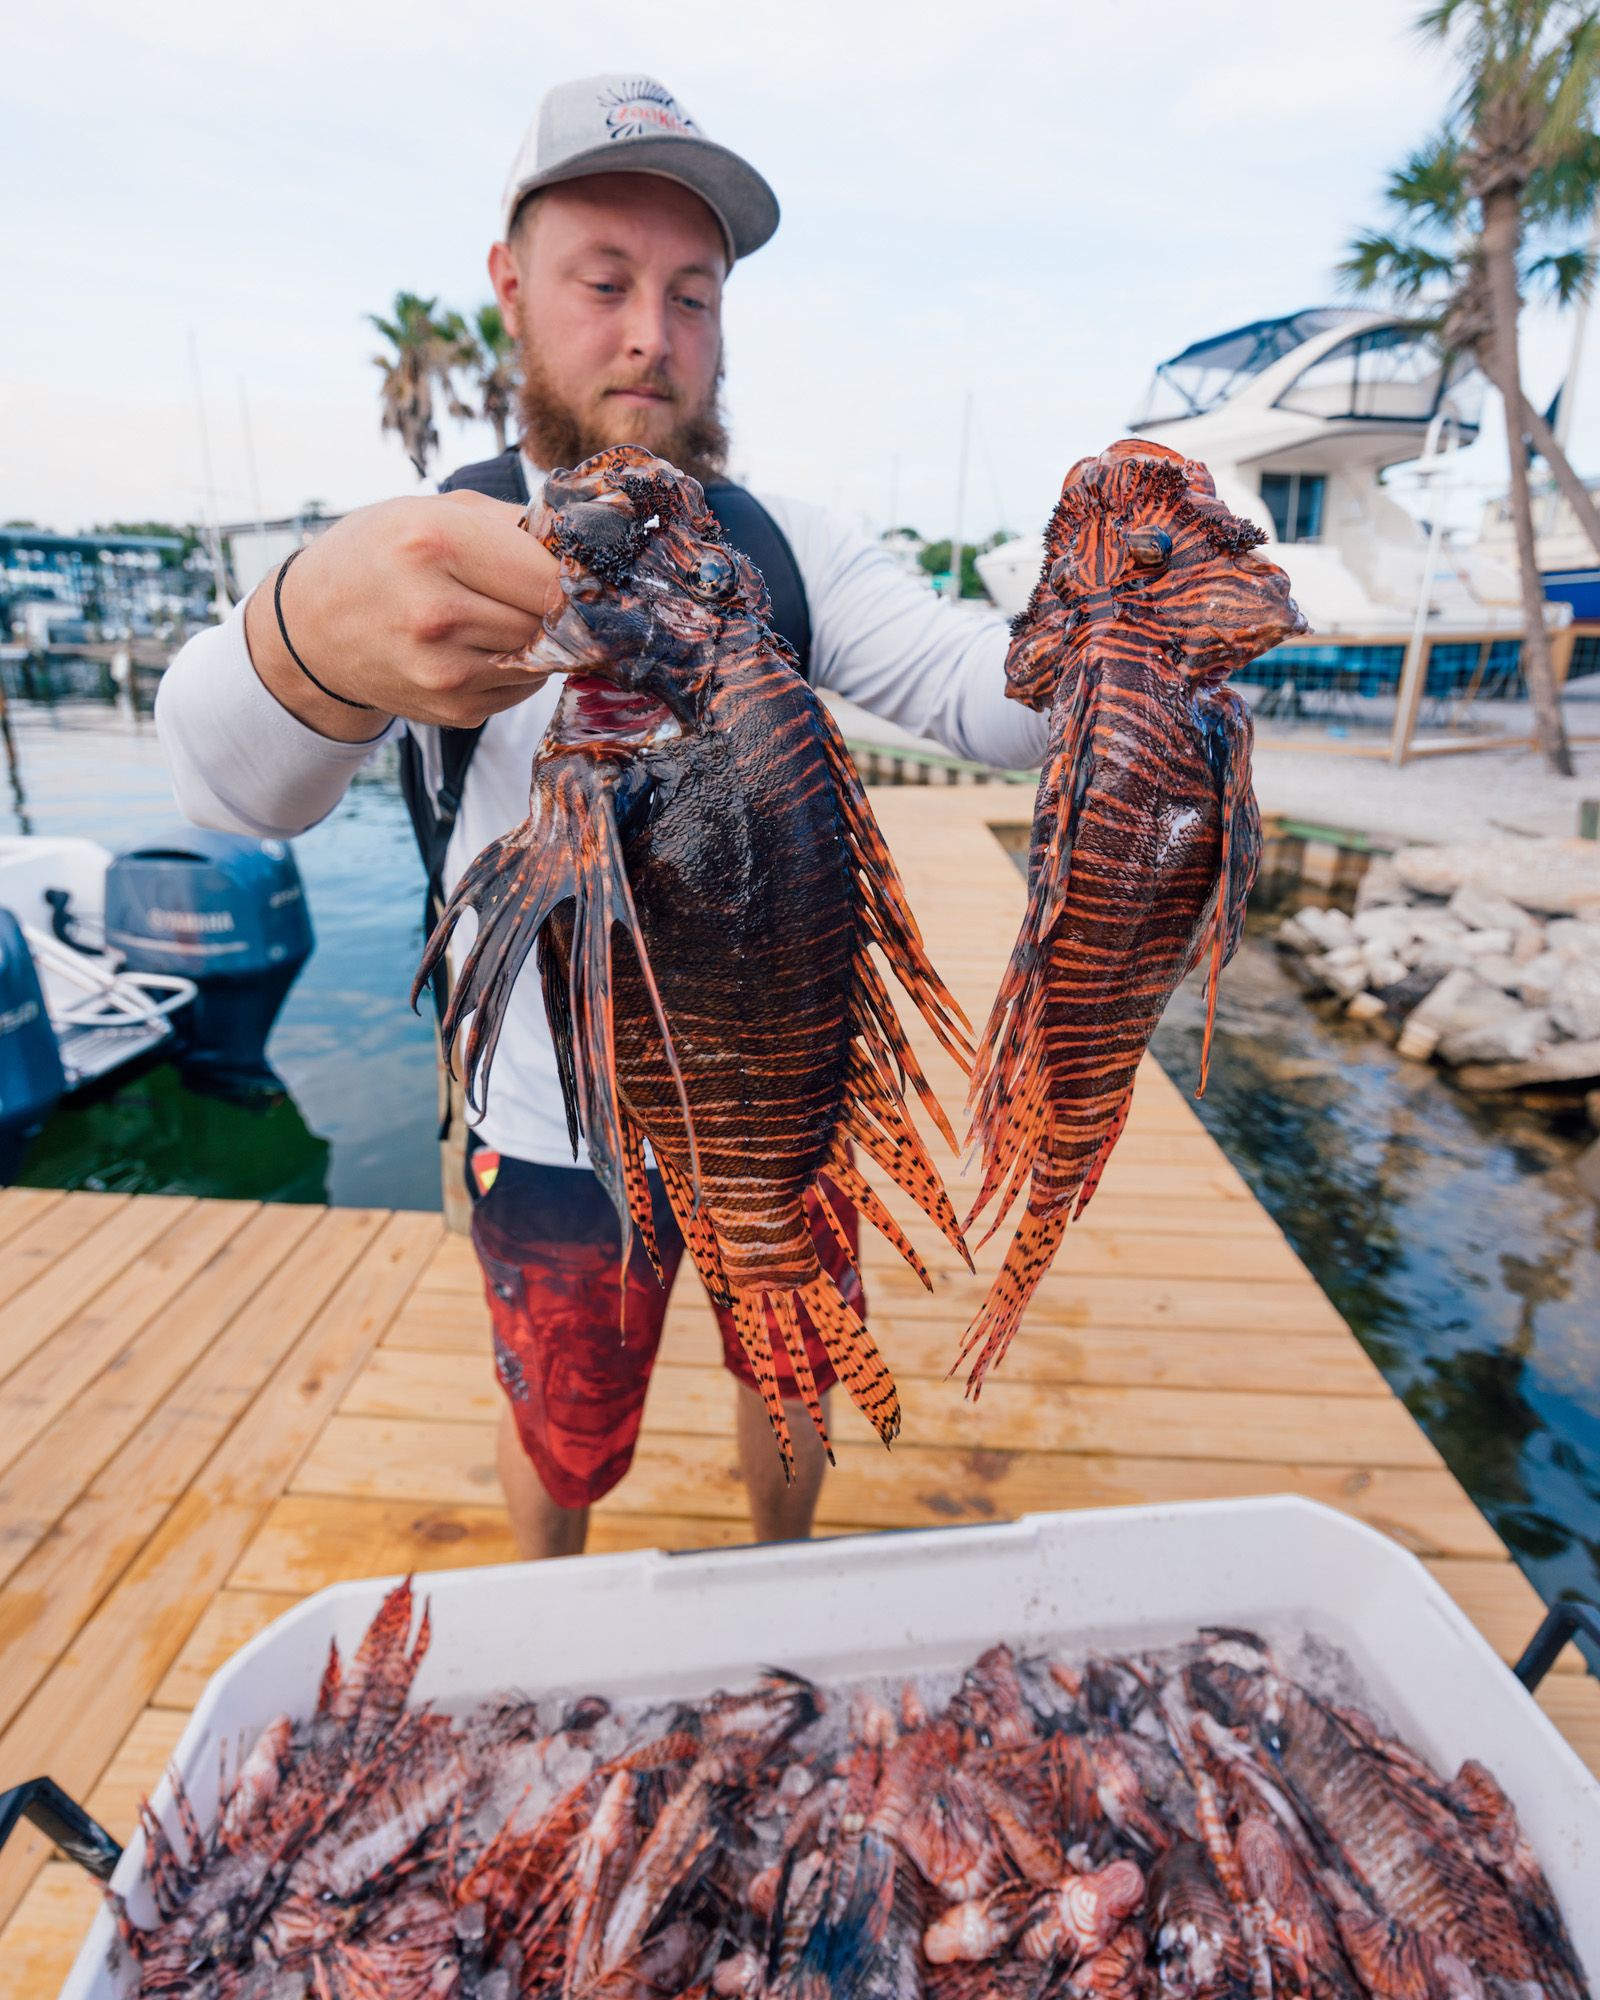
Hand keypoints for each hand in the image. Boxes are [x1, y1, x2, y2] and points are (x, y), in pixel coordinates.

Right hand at [242, 490, 564, 741]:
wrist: (313, 630)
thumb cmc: (380, 556)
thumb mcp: (435, 510)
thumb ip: (515, 522)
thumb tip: (586, 545)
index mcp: (435, 544)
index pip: (550, 574)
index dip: (572, 573)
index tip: (573, 568)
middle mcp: (438, 613)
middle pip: (552, 618)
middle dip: (556, 604)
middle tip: (536, 588)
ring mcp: (447, 671)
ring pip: (545, 656)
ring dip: (540, 636)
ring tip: (501, 612)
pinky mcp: (457, 709)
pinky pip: (524, 686)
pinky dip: (520, 665)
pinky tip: (483, 644)